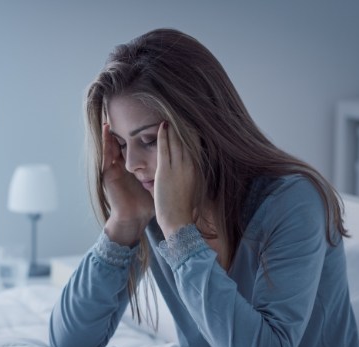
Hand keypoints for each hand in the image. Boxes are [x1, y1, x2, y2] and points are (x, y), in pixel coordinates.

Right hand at [101, 123, 154, 245]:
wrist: (134, 218)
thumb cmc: (146, 205)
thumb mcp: (157, 184)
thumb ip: (166, 175)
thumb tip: (183, 169)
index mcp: (133, 169)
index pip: (134, 147)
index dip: (137, 134)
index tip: (143, 120)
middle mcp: (123, 167)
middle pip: (122, 144)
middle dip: (123, 129)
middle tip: (122, 112)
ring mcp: (114, 169)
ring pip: (112, 146)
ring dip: (110, 132)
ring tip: (110, 115)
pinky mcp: (108, 173)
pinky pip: (106, 154)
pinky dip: (105, 141)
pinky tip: (106, 129)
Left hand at [154, 122, 195, 238]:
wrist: (179, 222)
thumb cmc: (184, 212)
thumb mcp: (192, 192)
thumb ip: (191, 181)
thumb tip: (192, 178)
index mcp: (196, 171)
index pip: (194, 147)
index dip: (191, 134)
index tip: (188, 123)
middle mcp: (190, 166)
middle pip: (187, 141)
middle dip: (183, 126)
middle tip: (178, 112)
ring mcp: (178, 168)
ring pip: (176, 141)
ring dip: (173, 127)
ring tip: (169, 114)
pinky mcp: (166, 171)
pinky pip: (164, 148)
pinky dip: (163, 136)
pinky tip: (162, 125)